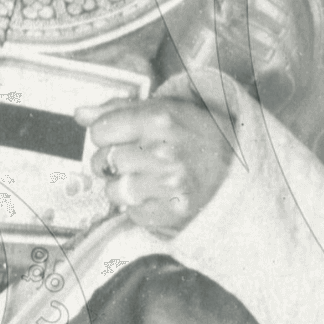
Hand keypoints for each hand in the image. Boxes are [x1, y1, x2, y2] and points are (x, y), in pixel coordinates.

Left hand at [78, 96, 231, 237]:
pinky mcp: (170, 213)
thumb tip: (80, 114)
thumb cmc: (205, 137)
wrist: (244, 173)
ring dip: (123, 185)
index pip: (100, 130)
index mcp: (160, 119)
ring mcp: (166, 186)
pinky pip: (130, 212)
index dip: (106, 133)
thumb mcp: (169, 110)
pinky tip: (156, 194)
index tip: (120, 136)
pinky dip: (138, 205)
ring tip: (145, 177)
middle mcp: (160, 152)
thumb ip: (121, 109)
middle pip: (102, 160)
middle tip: (135, 158)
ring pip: (113, 190)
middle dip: (112, 160)